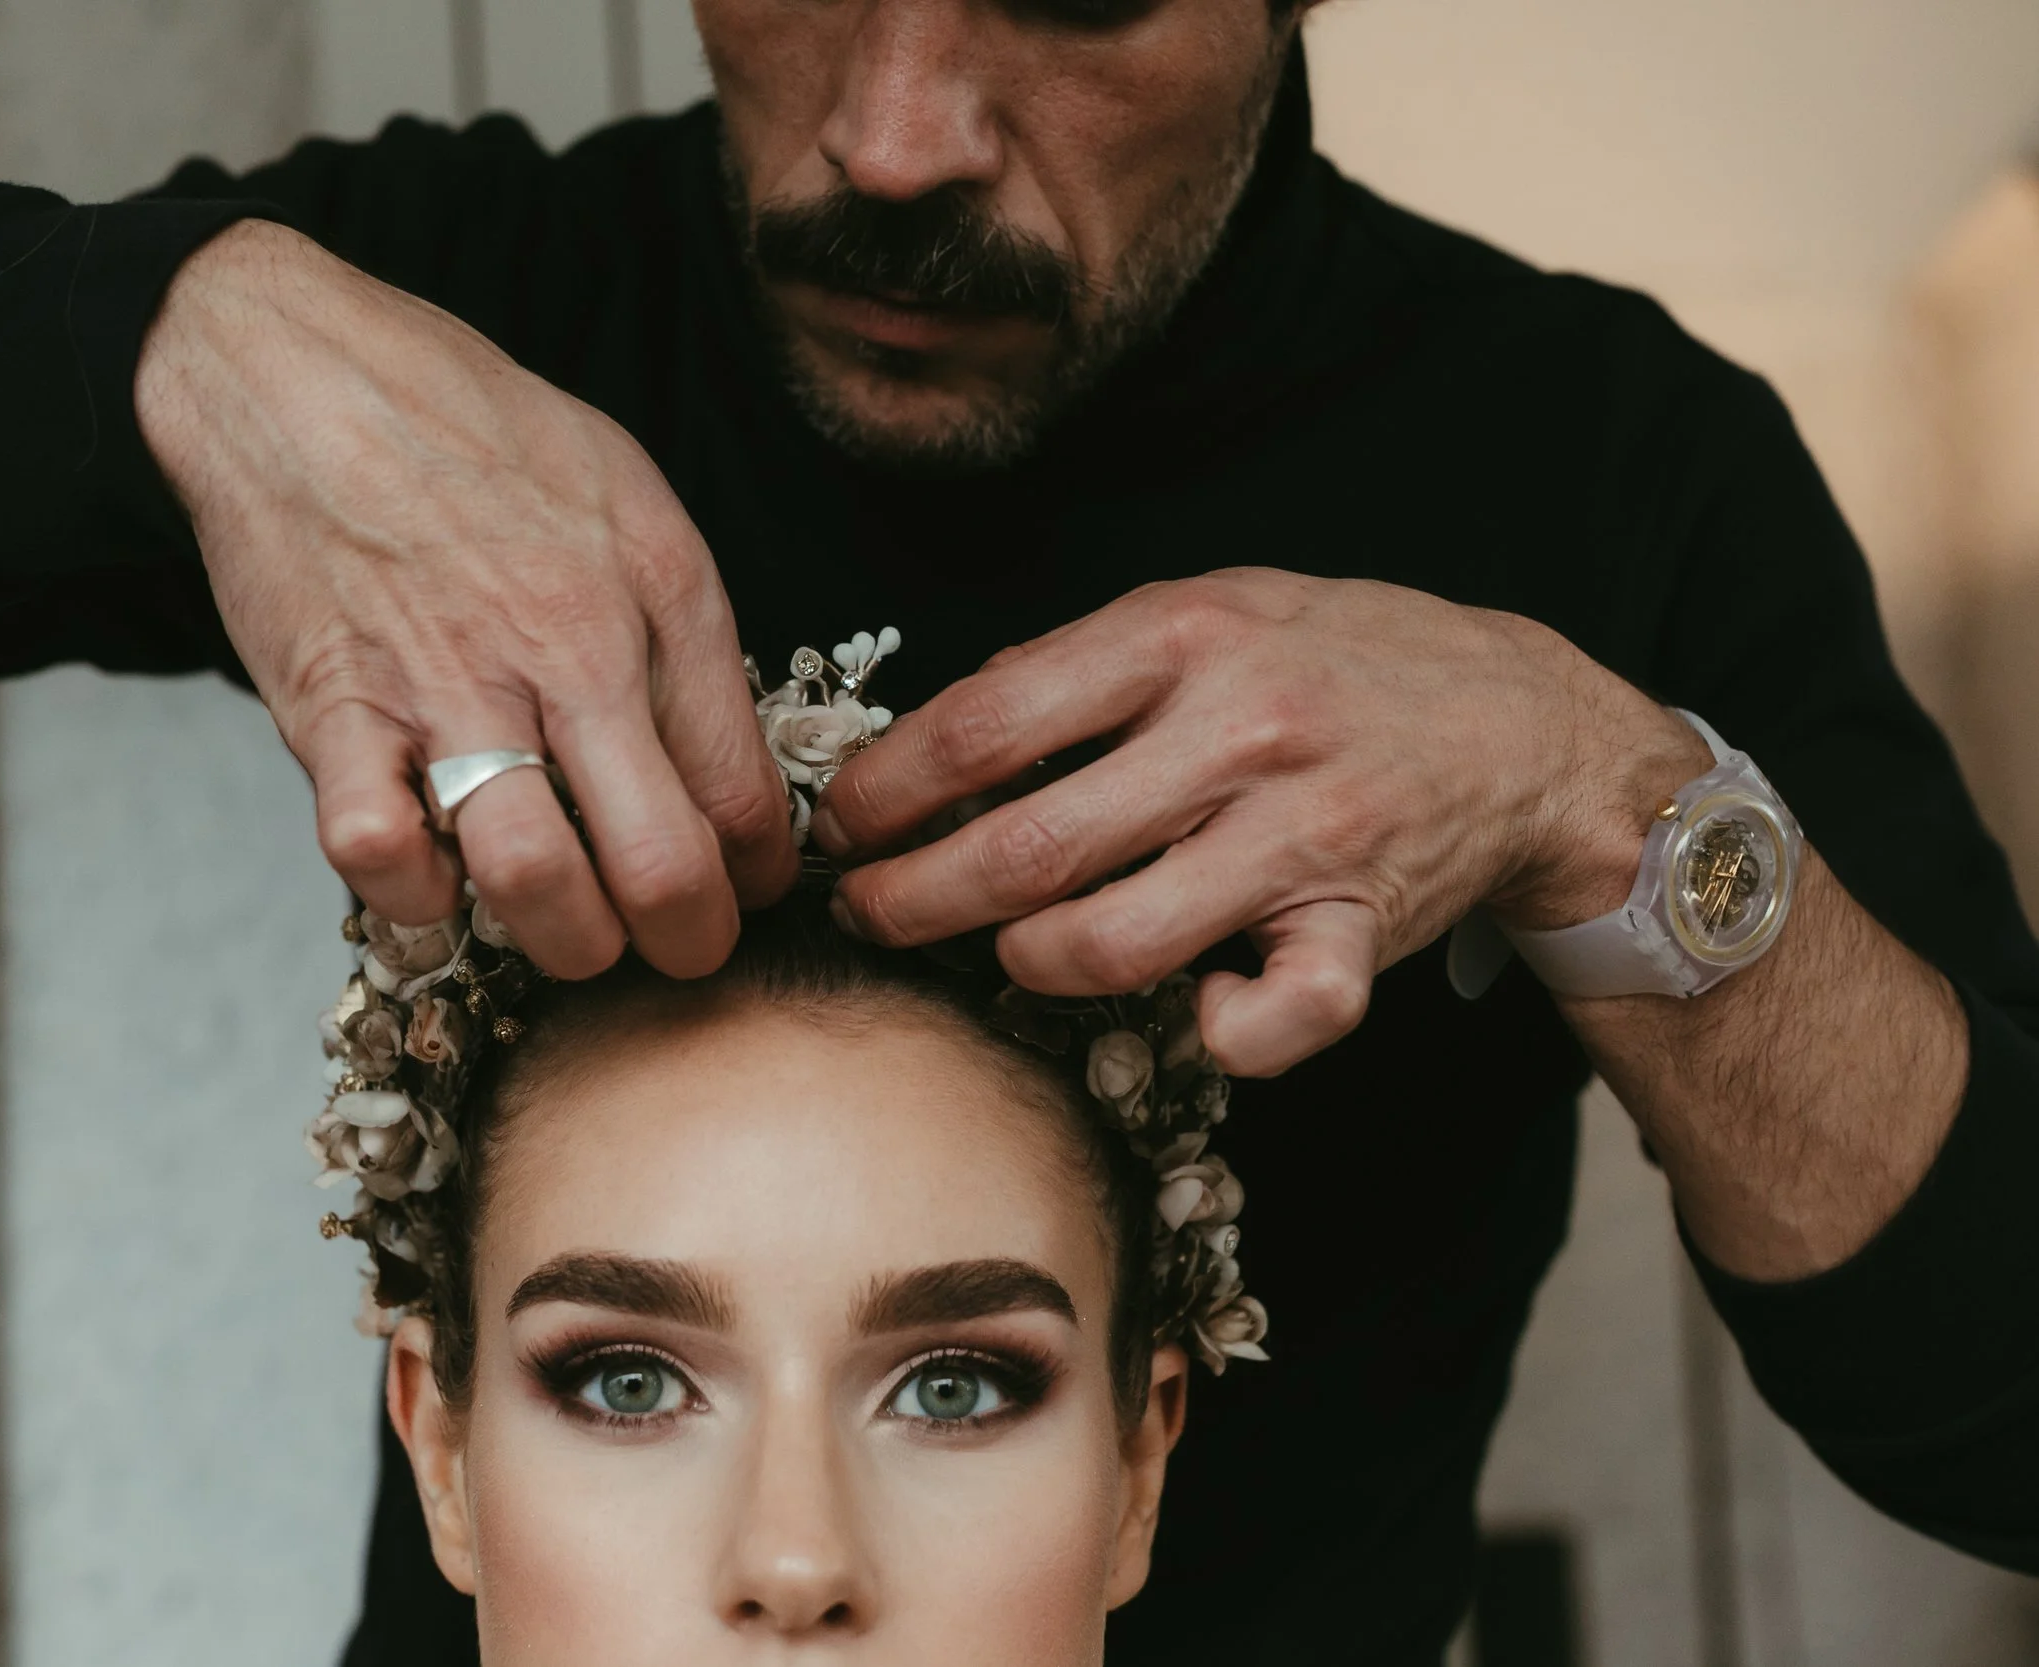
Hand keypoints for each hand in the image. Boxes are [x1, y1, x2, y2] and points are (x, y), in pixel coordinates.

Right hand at [135, 220, 797, 976]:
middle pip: (663, 864)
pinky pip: (382, 856)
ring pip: (534, 880)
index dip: (760, 874)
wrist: (296, 368)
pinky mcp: (333, 710)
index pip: (746, 791)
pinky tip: (434, 873)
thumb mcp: (628, 497)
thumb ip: (682, 630)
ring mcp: (445, 687)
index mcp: (654, 594)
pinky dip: (413, 896)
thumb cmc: (471, 433)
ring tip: (567, 930)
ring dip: (563, 940)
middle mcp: (564, 648)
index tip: (746, 888)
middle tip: (673, 947)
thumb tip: (728, 766)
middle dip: (687, 942)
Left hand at [815, 570, 1709, 1074]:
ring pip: (1115, 941)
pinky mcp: (1361, 927)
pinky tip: (1190, 1009)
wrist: (1529, 723)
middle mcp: (1239, 733)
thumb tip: (944, 730)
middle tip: (863, 916)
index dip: (885, 792)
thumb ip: (1084, 663)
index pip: (987, 725)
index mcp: (1183, 637)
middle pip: (1026, 847)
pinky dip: (1215, 1031)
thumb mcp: (1213, 608)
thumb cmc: (1343, 662)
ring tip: (995, 953)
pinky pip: (1273, 1015)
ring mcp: (1303, 835)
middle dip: (912, 899)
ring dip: (1024, 963)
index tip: (839, 828)